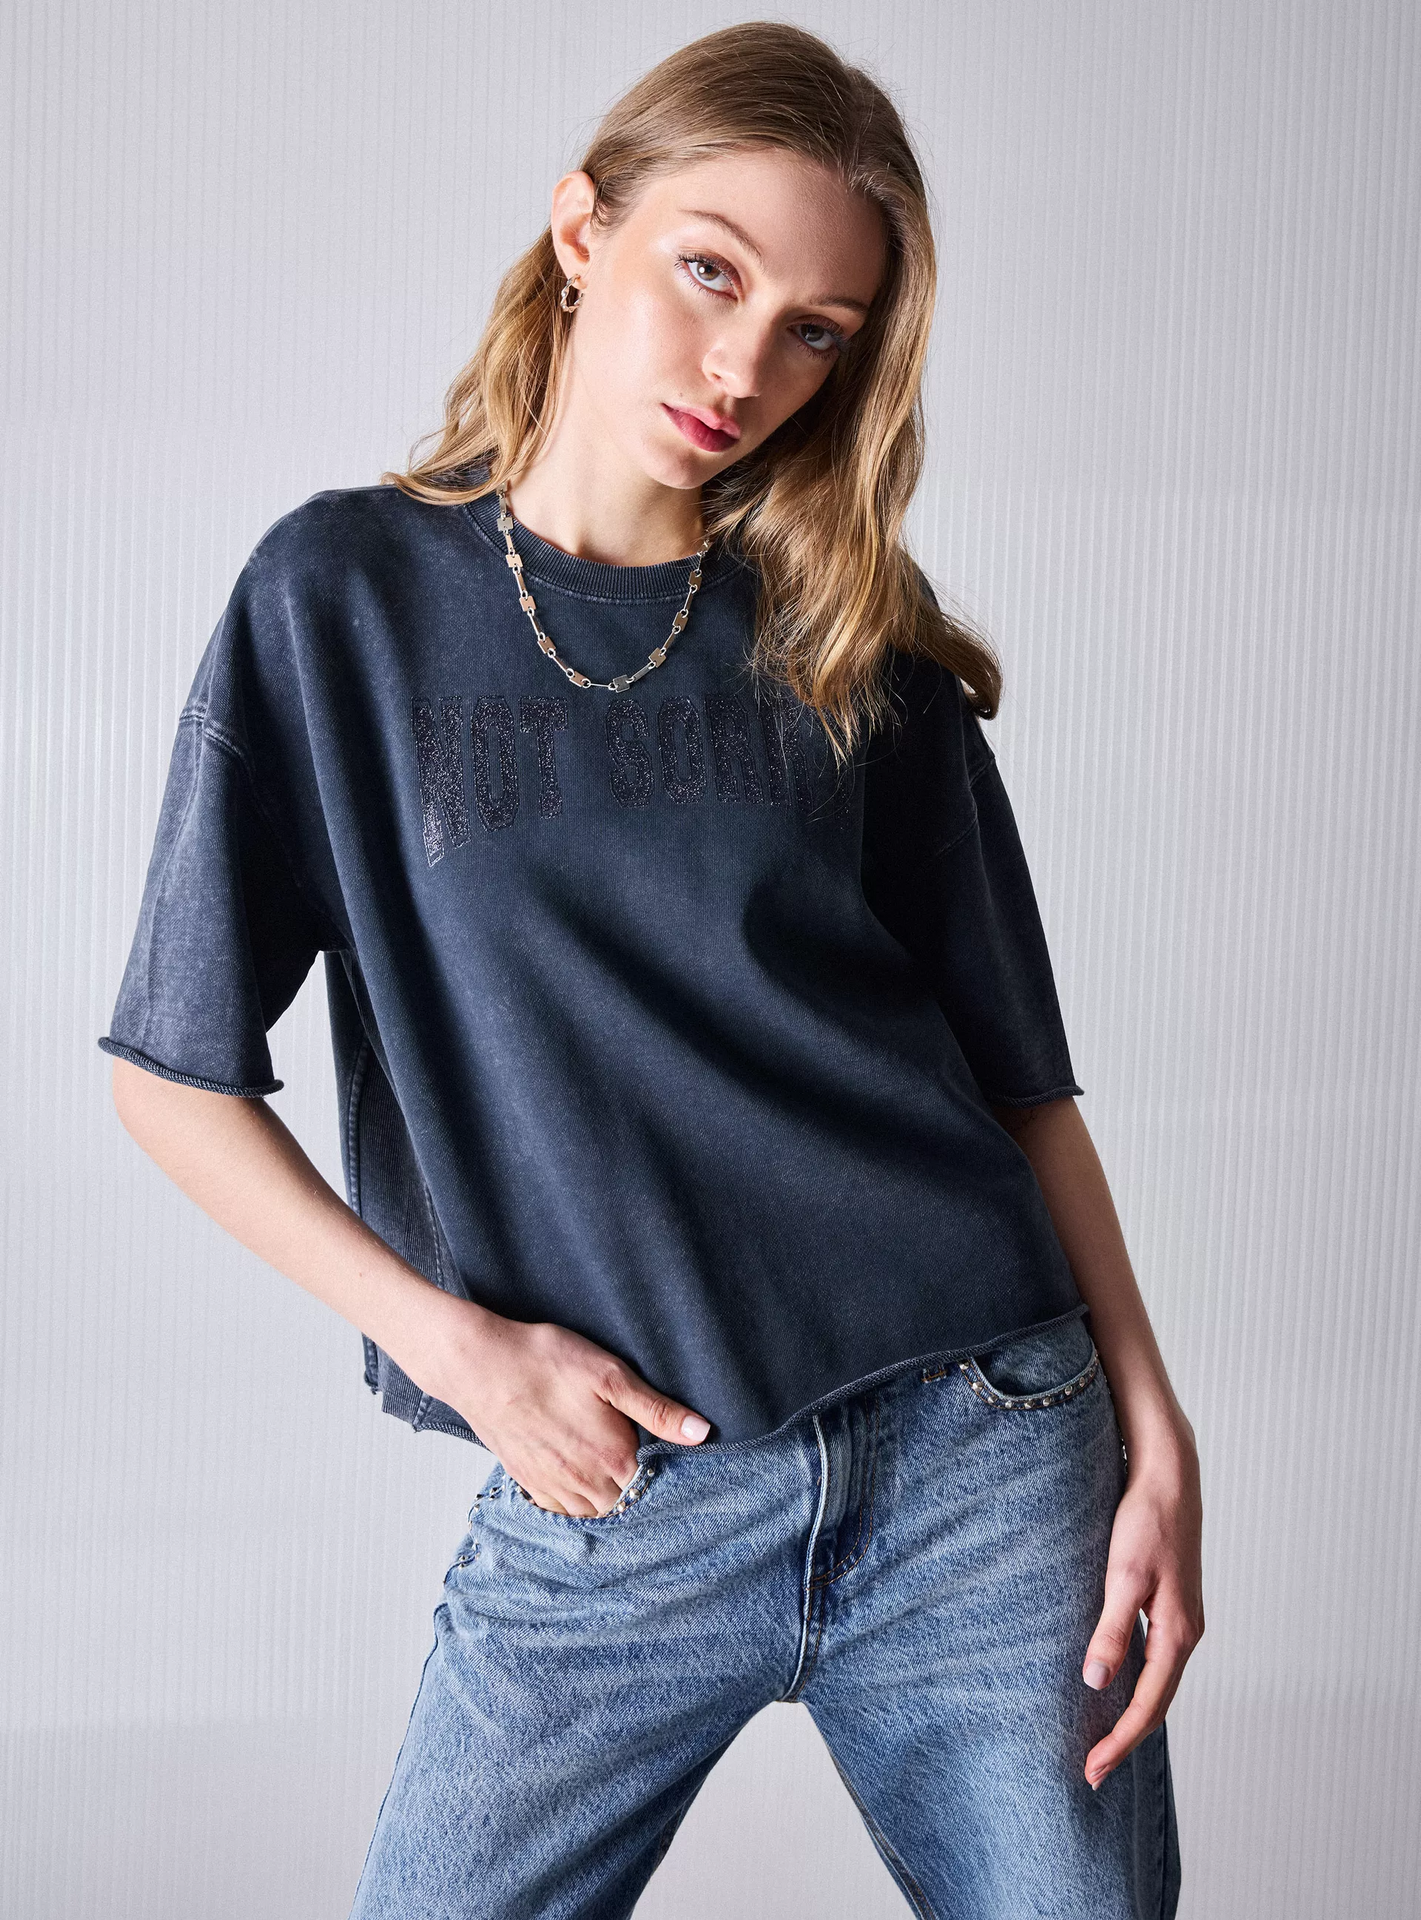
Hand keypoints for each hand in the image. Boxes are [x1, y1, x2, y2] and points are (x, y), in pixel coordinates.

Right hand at [430, 1307, 711, 1514]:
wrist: (479, 1365)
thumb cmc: (544, 1361)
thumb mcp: (609, 1374)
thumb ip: (657, 1409)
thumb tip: (702, 1433)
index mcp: (612, 1458)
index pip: (655, 1493)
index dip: (672, 1489)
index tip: (689, 1486)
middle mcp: (584, 1482)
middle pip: (626, 1511)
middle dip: (643, 1502)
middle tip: (660, 1487)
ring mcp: (553, 1487)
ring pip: (594, 1517)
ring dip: (611, 1508)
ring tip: (625, 1489)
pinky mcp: (529, 1481)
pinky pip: (561, 1514)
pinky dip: (578, 1509)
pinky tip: (585, 1491)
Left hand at [1080, 1423, 1203, 1787]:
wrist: (1169, 1477)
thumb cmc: (1144, 1521)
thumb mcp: (1122, 1575)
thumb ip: (1112, 1629)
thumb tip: (1097, 1681)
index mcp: (1177, 1634)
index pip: (1147, 1706)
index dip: (1119, 1742)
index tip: (1092, 1772)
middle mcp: (1186, 1633)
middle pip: (1157, 1703)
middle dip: (1125, 1737)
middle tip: (1092, 1770)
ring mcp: (1183, 1619)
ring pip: (1158, 1682)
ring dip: (1132, 1712)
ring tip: (1101, 1738)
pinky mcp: (1172, 1603)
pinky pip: (1156, 1658)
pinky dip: (1137, 1683)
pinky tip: (1115, 1683)